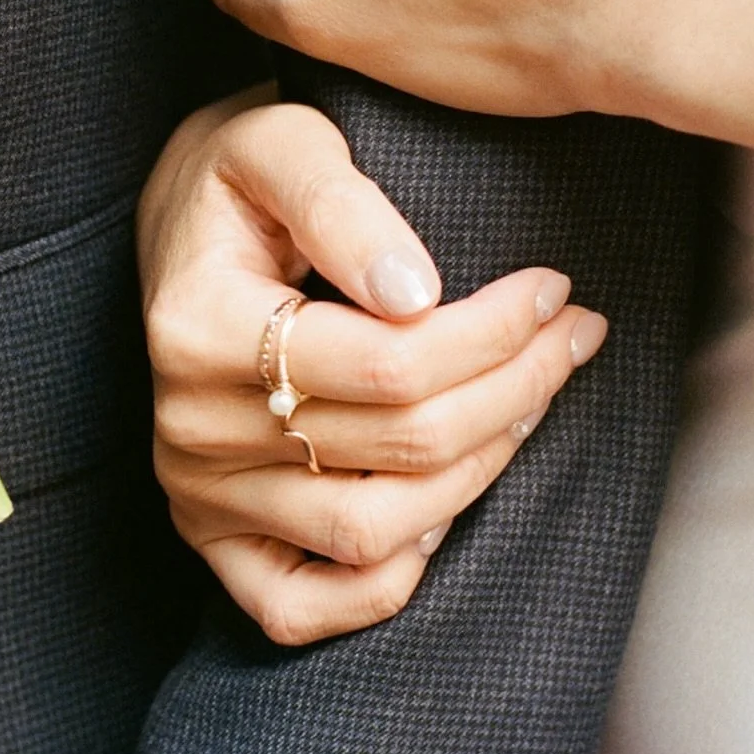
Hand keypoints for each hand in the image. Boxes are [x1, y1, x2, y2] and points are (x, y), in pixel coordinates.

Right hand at [142, 90, 607, 645]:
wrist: (182, 225)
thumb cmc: (243, 178)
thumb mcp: (282, 143)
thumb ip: (342, 206)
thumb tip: (417, 294)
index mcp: (198, 326)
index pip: (387, 364)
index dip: (494, 334)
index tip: (555, 290)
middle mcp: (189, 426)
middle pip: (398, 445)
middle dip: (513, 389)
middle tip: (571, 336)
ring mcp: (197, 493)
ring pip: (372, 531)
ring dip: (479, 471)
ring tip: (529, 402)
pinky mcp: (211, 537)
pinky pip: (297, 610)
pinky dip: (384, 582)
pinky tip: (444, 507)